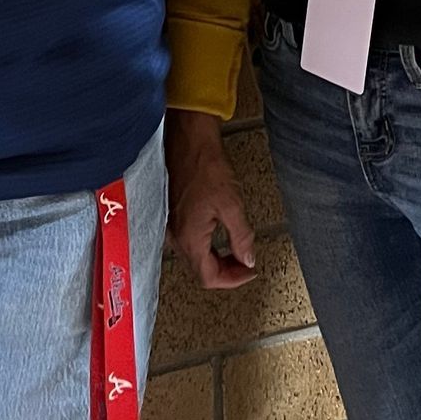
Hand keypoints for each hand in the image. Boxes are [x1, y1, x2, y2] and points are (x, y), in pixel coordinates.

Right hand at [165, 110, 257, 290]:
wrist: (187, 140)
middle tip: (246, 263)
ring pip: (193, 258)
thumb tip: (247, 258)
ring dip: (215, 260)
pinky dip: (206, 247)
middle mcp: (176, 237)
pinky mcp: (171, 214)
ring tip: (236, 252)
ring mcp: (171, 226)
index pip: (210, 277)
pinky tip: (218, 237)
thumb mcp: (232, 204)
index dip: (233, 279)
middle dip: (226, 272)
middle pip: (200, 270)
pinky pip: (188, 242)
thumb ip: (241, 237)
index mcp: (190, 238)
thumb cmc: (206, 166)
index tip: (250, 270)